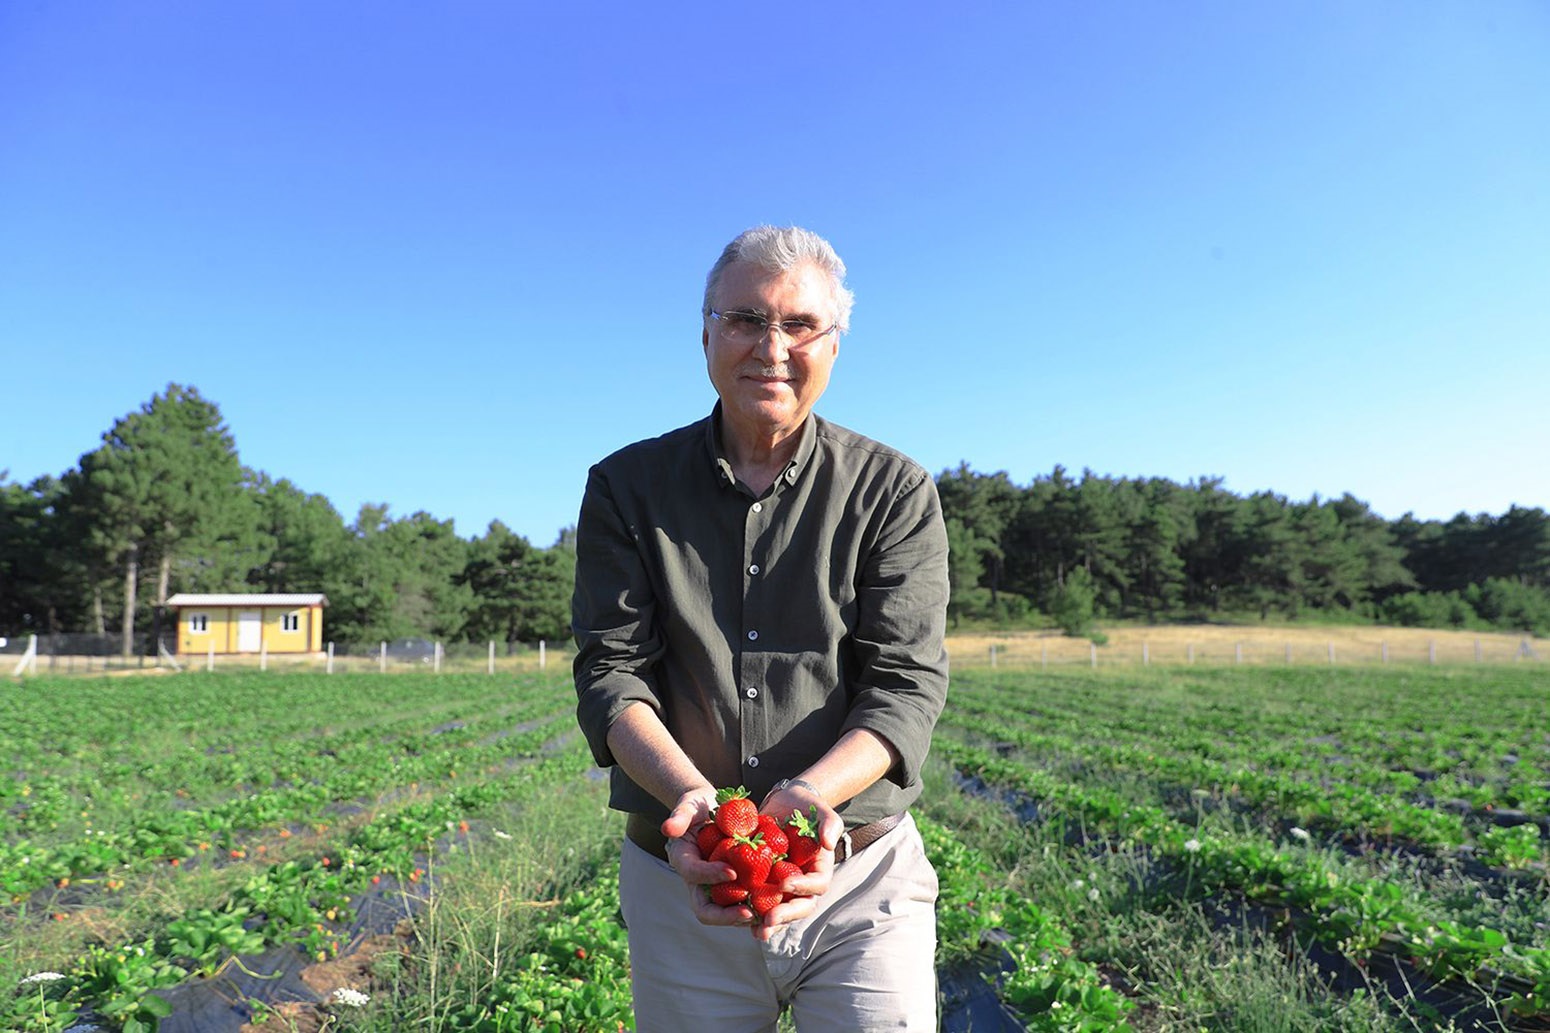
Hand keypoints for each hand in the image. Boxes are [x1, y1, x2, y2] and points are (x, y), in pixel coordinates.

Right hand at [660, 788, 756, 927]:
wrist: (716, 809)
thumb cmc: (700, 806)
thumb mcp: (689, 804)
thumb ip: (680, 815)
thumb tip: (667, 829)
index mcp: (684, 861)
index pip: (693, 874)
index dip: (710, 875)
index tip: (732, 872)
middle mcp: (699, 881)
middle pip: (705, 909)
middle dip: (725, 916)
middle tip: (748, 913)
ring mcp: (717, 886)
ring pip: (726, 912)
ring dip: (743, 919)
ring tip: (765, 917)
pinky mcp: (735, 886)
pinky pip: (744, 903)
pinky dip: (758, 908)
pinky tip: (776, 908)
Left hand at [747, 781, 845, 940]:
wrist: (783, 805)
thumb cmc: (805, 808)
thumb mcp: (821, 810)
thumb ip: (829, 823)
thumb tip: (828, 843)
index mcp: (819, 869)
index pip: (817, 884)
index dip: (803, 887)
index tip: (784, 883)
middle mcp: (803, 884)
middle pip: (800, 906)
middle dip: (785, 915)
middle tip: (768, 920)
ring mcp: (783, 887)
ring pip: (780, 911)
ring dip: (769, 924)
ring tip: (756, 931)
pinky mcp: (765, 884)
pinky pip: (760, 901)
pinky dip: (751, 911)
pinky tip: (736, 917)